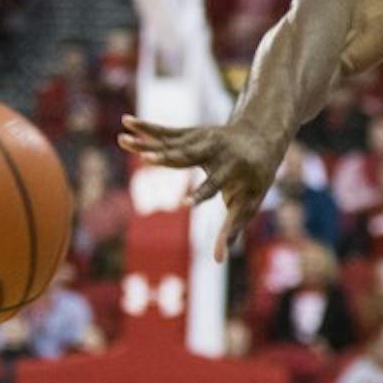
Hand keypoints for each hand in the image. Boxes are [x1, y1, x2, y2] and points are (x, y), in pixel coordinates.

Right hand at [118, 116, 285, 261]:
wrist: (260, 138)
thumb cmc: (254, 180)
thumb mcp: (248, 205)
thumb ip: (230, 231)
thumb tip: (219, 261)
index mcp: (233, 171)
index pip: (213, 186)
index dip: (199, 195)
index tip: (184, 204)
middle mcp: (216, 152)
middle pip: (187, 157)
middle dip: (167, 159)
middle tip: (146, 159)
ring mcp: (203, 139)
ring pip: (171, 142)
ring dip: (147, 141)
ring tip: (123, 139)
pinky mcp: (192, 132)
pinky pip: (165, 131)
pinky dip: (146, 127)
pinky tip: (126, 122)